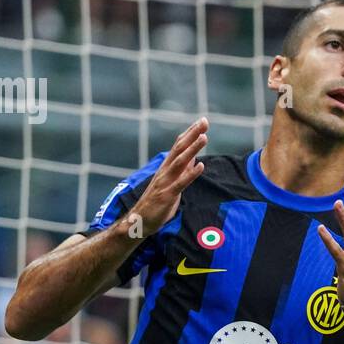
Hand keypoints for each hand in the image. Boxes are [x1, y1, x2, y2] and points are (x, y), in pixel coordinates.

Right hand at [129, 117, 207, 236]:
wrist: (138, 222)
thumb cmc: (157, 204)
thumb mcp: (173, 184)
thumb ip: (183, 172)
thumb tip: (195, 159)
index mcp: (166, 168)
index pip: (179, 146)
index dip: (190, 134)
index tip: (202, 121)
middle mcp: (165, 172)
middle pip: (179, 149)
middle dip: (192, 134)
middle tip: (204, 121)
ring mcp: (165, 182)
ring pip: (180, 162)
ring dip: (193, 149)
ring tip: (204, 137)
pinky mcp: (167, 195)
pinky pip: (180, 183)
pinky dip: (191, 174)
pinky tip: (201, 166)